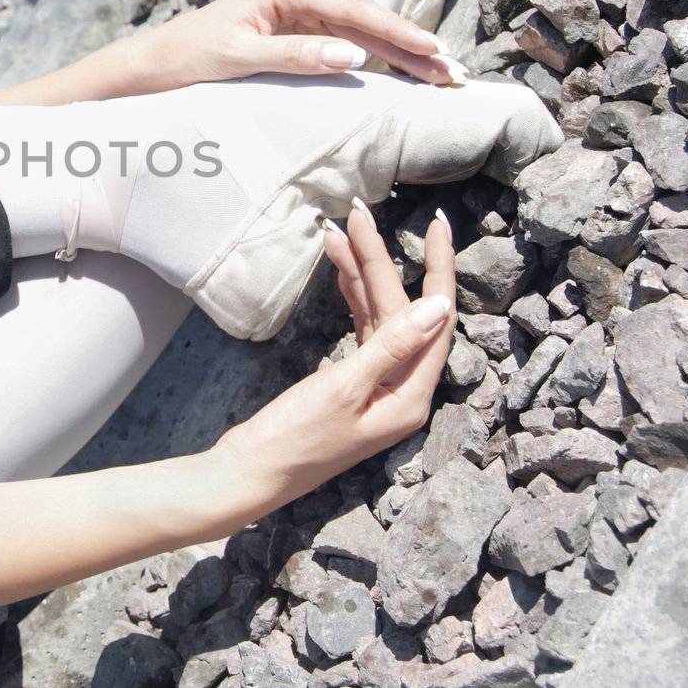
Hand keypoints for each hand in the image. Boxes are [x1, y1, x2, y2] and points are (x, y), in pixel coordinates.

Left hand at [139, 0, 466, 88]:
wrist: (159, 63)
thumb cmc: (191, 56)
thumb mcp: (240, 58)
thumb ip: (295, 55)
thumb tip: (352, 54)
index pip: (355, 12)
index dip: (399, 33)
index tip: (434, 51)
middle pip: (369, 20)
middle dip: (413, 47)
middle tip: (455, 74)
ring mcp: (302, 10)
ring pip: (365, 33)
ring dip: (404, 55)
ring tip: (444, 77)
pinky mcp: (301, 30)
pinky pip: (349, 43)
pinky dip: (380, 59)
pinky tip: (408, 73)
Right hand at [212, 204, 456, 504]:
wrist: (248, 473)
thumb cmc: (293, 439)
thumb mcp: (344, 389)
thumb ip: (391, 345)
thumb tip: (439, 305)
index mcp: (411, 396)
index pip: (436, 319)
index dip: (437, 269)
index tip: (435, 225)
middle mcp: (401, 390)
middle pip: (402, 311)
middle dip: (381, 261)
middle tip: (359, 214)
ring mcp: (376, 387)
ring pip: (378, 316)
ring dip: (361, 274)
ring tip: (339, 232)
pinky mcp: (350, 384)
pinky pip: (361, 330)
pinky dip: (350, 298)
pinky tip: (340, 269)